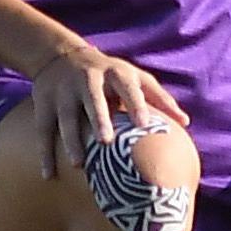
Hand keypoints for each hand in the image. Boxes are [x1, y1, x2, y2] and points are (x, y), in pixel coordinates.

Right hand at [34, 39, 192, 182]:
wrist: (61, 54)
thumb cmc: (109, 73)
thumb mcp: (133, 77)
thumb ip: (158, 98)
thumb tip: (186, 122)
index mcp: (115, 73)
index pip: (128, 87)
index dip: (136, 104)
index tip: (144, 125)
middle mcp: (88, 79)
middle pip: (93, 100)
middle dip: (99, 119)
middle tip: (106, 142)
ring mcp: (63, 91)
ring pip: (66, 117)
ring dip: (71, 140)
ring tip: (79, 164)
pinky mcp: (44, 103)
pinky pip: (43, 130)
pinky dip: (45, 153)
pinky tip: (49, 175)